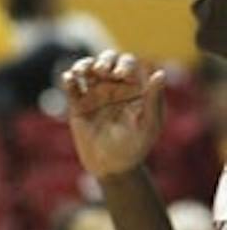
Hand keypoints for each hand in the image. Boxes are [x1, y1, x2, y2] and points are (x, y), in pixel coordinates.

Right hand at [61, 51, 165, 179]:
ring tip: (80, 72)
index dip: (124, 64)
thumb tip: (160, 74)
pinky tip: (68, 78)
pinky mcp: (78, 106)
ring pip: (88, 70)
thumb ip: (154, 99)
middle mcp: (114, 86)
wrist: (113, 168)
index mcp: (134, 86)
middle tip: (102, 71)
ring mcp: (95, 94)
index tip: (120, 74)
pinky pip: (72, 88)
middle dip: (104, 61)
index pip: (128, 65)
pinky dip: (69, 80)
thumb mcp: (149, 124)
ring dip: (84, 65)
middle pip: (107, 62)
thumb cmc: (136, 147)